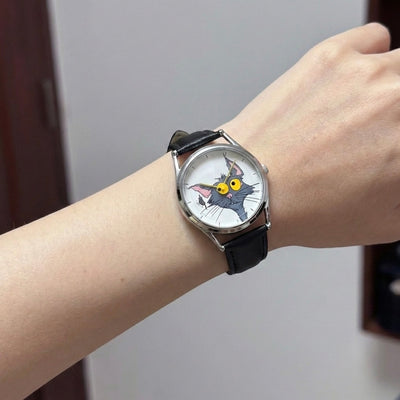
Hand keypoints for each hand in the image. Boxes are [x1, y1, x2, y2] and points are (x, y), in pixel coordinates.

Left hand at [221, 23, 399, 248]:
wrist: (251, 189)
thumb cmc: (307, 210)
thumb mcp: (383, 221)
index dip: (399, 143)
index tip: (391, 144)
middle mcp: (396, 103)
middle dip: (397, 117)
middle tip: (382, 127)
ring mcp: (365, 74)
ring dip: (393, 85)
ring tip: (367, 108)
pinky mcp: (331, 57)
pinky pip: (374, 38)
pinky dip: (370, 55)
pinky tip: (351, 82)